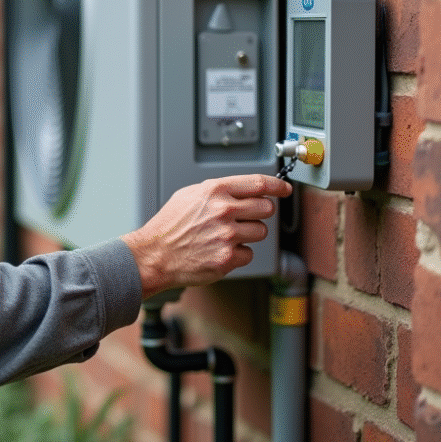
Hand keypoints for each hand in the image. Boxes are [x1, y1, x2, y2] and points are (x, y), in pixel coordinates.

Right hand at [121, 175, 291, 298]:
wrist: (156, 255)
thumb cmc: (169, 226)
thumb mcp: (189, 195)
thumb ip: (217, 191)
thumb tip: (242, 190)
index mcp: (215, 191)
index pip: (258, 184)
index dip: (277, 186)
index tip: (284, 190)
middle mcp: (223, 211)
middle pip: (266, 207)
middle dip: (260, 212)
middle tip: (246, 217)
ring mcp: (227, 235)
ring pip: (261, 231)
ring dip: (249, 234)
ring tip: (227, 236)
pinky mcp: (228, 258)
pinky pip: (249, 253)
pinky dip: (238, 254)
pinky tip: (220, 250)